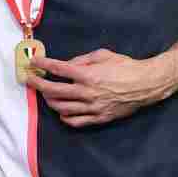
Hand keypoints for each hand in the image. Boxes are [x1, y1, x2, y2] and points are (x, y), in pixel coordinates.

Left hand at [28, 49, 174, 127]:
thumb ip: (81, 60)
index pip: (57, 69)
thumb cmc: (125, 67)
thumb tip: (65, 66)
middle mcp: (87, 92)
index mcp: (88, 74)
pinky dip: (64, 116)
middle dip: (37, 84)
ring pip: (61, 108)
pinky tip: (61, 110)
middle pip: (53, 91)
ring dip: (49, 100)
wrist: (146, 84)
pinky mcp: (99, 117)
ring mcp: (92, 107)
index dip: (42, 65)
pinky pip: (75, 121)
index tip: (33, 62)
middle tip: (31, 79)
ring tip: (46, 94)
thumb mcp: (102, 55)